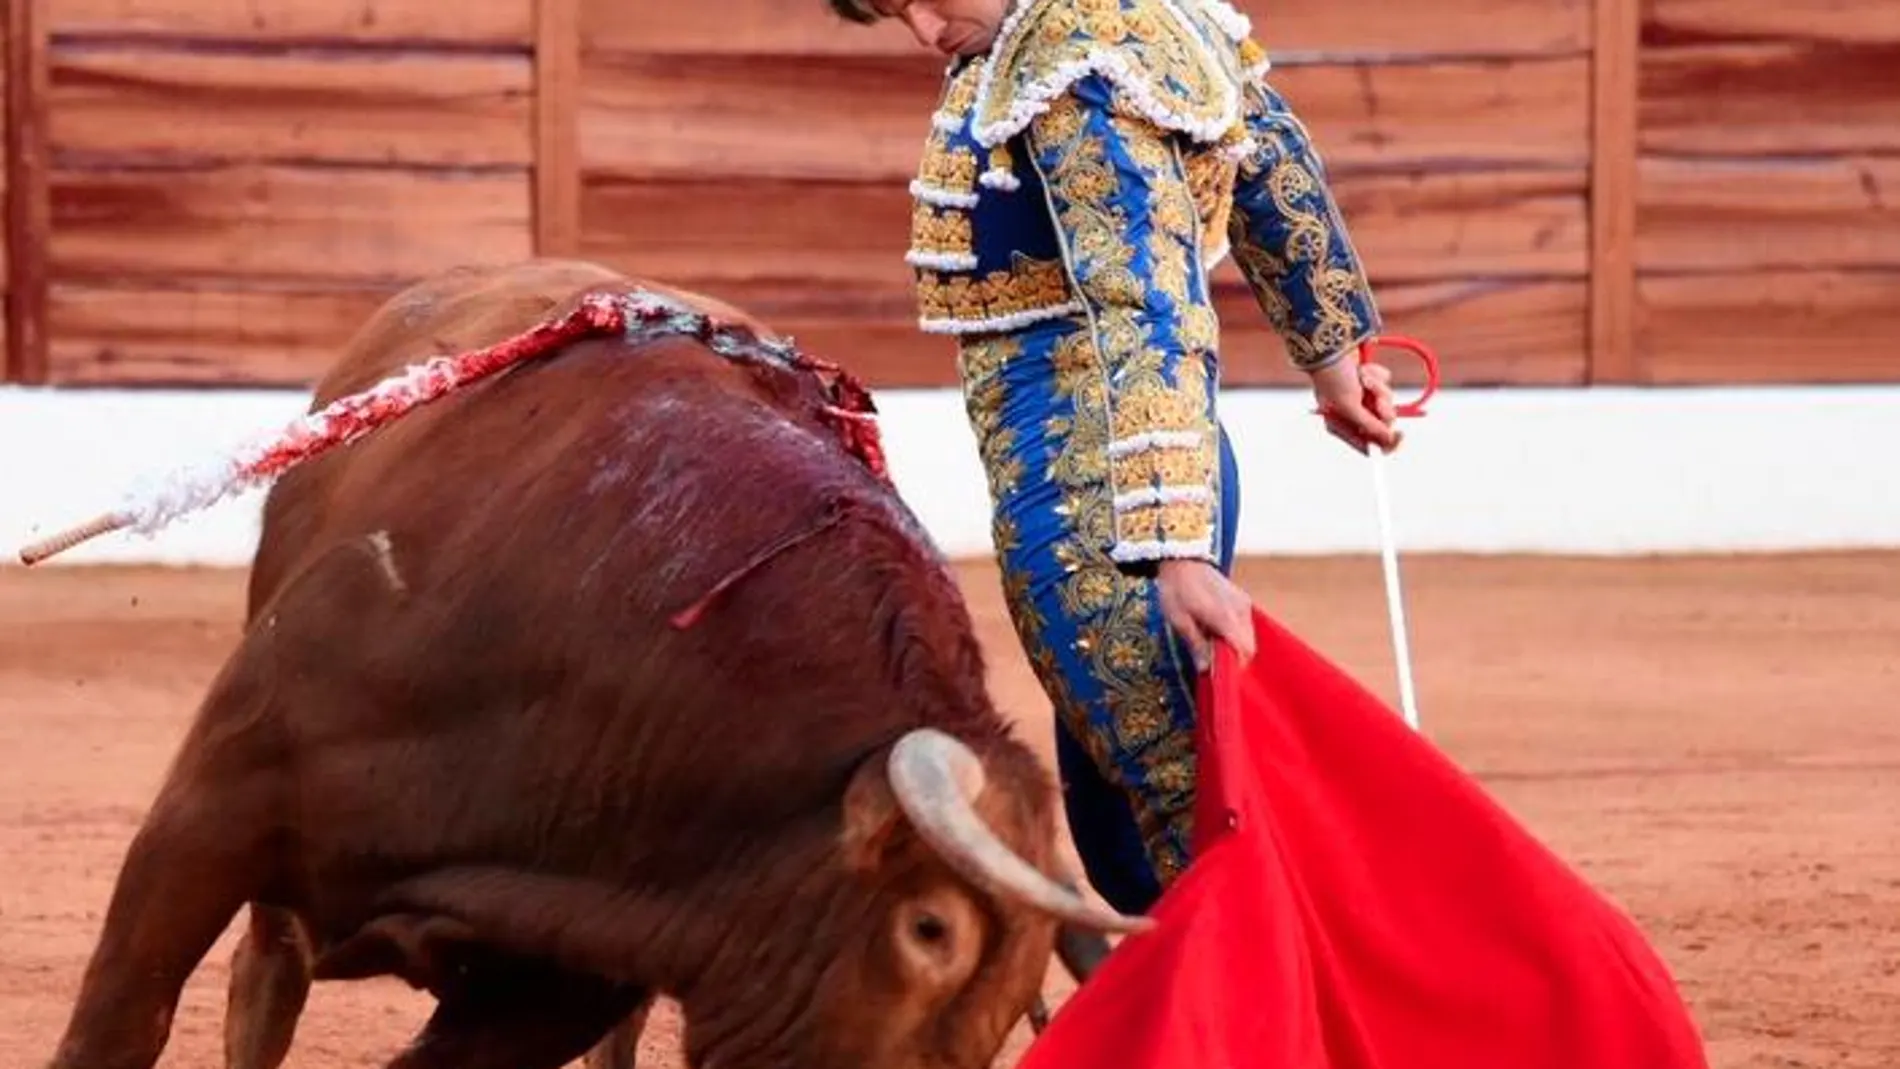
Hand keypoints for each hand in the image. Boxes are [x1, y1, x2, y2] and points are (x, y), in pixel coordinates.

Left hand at [1154, 558, 1254, 672]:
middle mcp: (1240, 610)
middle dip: (1234, 658)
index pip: (1243, 650)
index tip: (1220, 674)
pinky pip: (1246, 625)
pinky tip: (1217, 632)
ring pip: (1249, 636)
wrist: (1183, 560)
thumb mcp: (1179, 620)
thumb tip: (1206, 670)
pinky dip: (1236, 634)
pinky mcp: (1243, 599)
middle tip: (1213, 661)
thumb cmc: (1176, 590)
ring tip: (1211, 644)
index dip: (1234, 666)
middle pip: (1249, 646)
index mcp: (1225, 616)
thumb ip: (1196, 645)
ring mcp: (1244, 603)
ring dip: (1235, 645)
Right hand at [1309, 353, 1400, 453]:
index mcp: (1341, 424)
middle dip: (1382, 408)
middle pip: (1382, 423)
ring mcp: (1362, 395)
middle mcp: (1352, 412)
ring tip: (1363, 378)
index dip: (1386, 443)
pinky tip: (1362, 369)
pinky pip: (1385, 383)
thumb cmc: (1333, 378)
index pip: (1368, 444)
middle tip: (1378, 401)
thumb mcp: (1350, 406)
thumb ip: (1370, 425)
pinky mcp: (1370, 379)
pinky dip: (1377, 375)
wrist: (1330, 346)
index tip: (1399, 435)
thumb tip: (1388, 438)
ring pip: (1387, 401)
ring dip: (1378, 389)